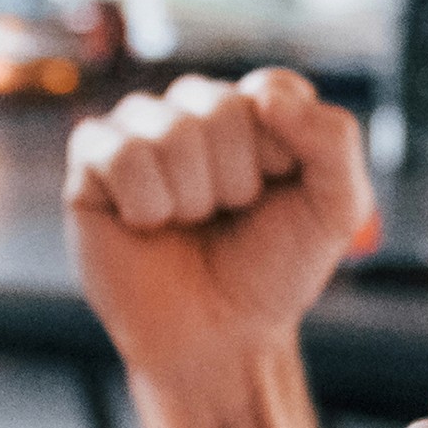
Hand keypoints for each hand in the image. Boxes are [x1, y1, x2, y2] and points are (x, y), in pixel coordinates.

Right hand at [65, 68, 382, 383]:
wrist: (218, 339)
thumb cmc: (272, 271)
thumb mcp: (335, 208)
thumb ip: (333, 139)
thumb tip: (263, 94)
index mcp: (254, 106)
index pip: (272, 89)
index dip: (281, 155)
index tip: (278, 191)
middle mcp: (194, 107)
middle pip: (220, 107)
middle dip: (236, 180)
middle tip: (228, 215)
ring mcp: (140, 130)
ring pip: (170, 131)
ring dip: (192, 197)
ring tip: (189, 222)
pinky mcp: (92, 160)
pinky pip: (119, 153)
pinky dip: (146, 203)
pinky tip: (148, 224)